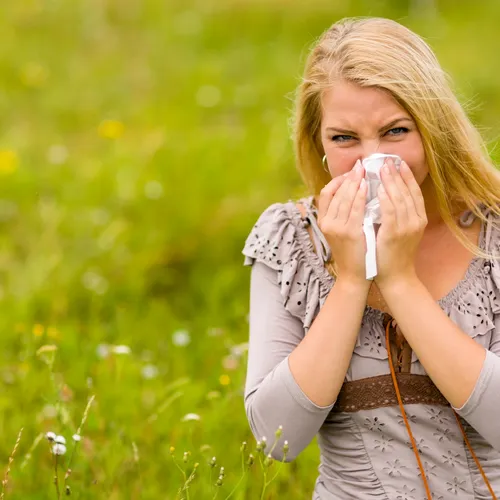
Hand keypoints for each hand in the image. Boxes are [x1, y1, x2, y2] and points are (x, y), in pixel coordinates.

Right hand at [317, 160, 367, 285]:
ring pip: (344, 198)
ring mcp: (336, 228)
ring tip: (365, 171)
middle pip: (335, 192)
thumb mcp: (342, 231)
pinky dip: (361, 196)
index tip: (351, 173)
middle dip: (348, 177)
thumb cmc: (353, 252)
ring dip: (355, 182)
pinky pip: (355, 209)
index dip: (337, 181)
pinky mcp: (349, 233)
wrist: (354, 276)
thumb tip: (354, 192)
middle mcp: (326, 223)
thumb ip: (344, 214)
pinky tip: (368, 187)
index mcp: (324, 221)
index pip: (325, 194)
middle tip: (361, 165)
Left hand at [374, 158, 426, 287]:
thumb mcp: (400, 231)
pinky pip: (390, 211)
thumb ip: (396, 215)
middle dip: (396, 175)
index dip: (407, 177)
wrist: (396, 277)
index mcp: (418, 219)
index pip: (414, 192)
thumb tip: (385, 195)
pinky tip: (378, 189)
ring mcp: (407, 228)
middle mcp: (416, 221)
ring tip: (381, 169)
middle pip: (407, 192)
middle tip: (387, 161)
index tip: (399, 163)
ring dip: (390, 182)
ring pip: (399, 199)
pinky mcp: (394, 234)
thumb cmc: (393, 255)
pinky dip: (385, 198)